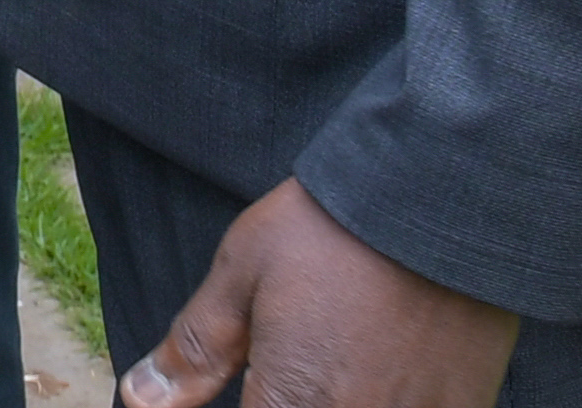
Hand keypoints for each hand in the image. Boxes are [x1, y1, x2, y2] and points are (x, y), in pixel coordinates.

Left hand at [124, 180, 518, 407]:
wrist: (440, 195)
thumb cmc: (331, 230)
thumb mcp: (242, 275)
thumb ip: (195, 350)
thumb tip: (140, 401)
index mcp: (292, 404)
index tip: (252, 387)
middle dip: (288, 401)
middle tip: (291, 362)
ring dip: (335, 398)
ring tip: (335, 357)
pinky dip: (391, 400)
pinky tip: (381, 370)